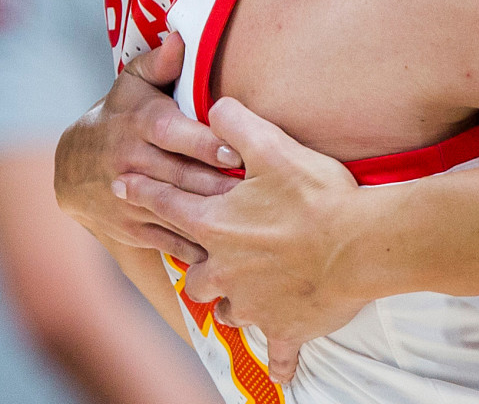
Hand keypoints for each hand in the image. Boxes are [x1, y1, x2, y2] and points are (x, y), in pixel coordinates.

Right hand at [54, 32, 240, 263]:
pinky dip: (195, 246)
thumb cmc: (120, 114)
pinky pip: (167, 239)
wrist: (72, 167)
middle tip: (258, 191)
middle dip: (218, 184)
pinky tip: (229, 250)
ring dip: (211, 218)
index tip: (236, 150)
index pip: (174, 133)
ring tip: (251, 222)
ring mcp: (129, 197)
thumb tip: (180, 37)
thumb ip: (160, 63)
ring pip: (175, 210)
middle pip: (180, 175)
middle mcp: (131, 161)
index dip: (205, 143)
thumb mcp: (132, 83)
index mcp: (138, 123)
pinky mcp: (130, 226)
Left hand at [118, 96, 367, 383]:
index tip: (119, 186)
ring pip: (227, 308)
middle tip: (201, 254)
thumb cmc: (317, 195)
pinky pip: (276, 351)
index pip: (167, 205)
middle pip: (192, 272)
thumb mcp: (272, 146)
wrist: (359, 245)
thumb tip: (213, 105)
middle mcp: (224, 269)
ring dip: (232, 301)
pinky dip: (278, 360)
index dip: (143, 192)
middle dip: (193, 262)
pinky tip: (279, 373)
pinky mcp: (285, 327)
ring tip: (241, 293)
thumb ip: (235, 123)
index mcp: (216, 225)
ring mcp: (253, 302)